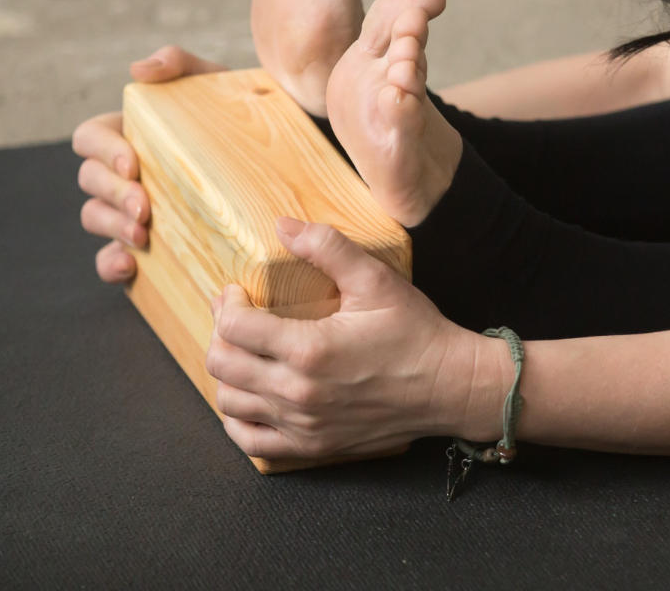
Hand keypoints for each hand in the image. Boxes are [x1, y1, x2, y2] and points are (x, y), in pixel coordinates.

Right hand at [72, 45, 225, 281]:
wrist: (289, 158)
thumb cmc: (243, 116)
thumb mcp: (218, 82)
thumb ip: (181, 63)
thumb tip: (138, 70)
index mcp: (130, 133)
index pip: (89, 138)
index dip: (102, 150)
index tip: (134, 164)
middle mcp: (124, 173)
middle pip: (91, 182)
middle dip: (111, 195)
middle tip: (145, 208)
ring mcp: (132, 210)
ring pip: (96, 218)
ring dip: (112, 227)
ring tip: (142, 235)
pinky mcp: (148, 247)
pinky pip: (111, 260)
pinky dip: (111, 265)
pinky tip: (129, 265)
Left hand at [206, 217, 488, 460]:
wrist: (448, 386)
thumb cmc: (415, 332)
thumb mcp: (375, 280)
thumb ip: (327, 247)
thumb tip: (283, 224)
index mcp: (309, 350)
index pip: (235, 328)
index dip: (226, 304)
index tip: (237, 292)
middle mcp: (299, 393)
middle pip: (222, 365)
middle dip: (220, 334)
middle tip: (235, 316)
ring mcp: (303, 425)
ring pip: (231, 403)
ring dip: (227, 373)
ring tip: (243, 351)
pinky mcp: (313, 445)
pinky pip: (252, 442)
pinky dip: (238, 420)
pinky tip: (248, 397)